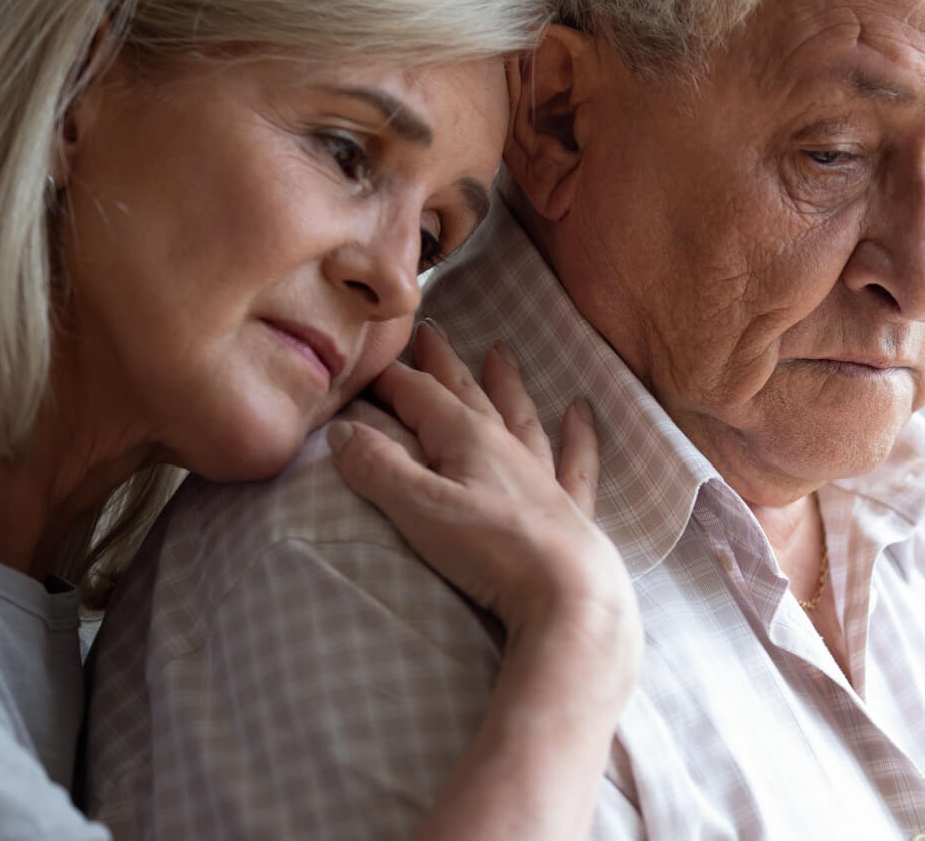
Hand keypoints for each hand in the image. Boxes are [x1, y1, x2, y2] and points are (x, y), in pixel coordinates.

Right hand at [327, 321, 639, 674]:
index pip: (421, 395)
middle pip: (470, 394)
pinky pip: (574, 460)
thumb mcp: (419, 509)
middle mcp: (507, 447)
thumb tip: (344, 430)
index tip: (367, 361)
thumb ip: (379, 468)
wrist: (568, 592)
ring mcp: (541, 476)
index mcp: (468, 439)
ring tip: (500, 352)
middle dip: (445, 364)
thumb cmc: (491, 550)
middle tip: (431, 332)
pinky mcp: (568, 509)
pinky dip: (577, 434)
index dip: (392, 378)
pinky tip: (581, 412)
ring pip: (520, 416)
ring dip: (506, 384)